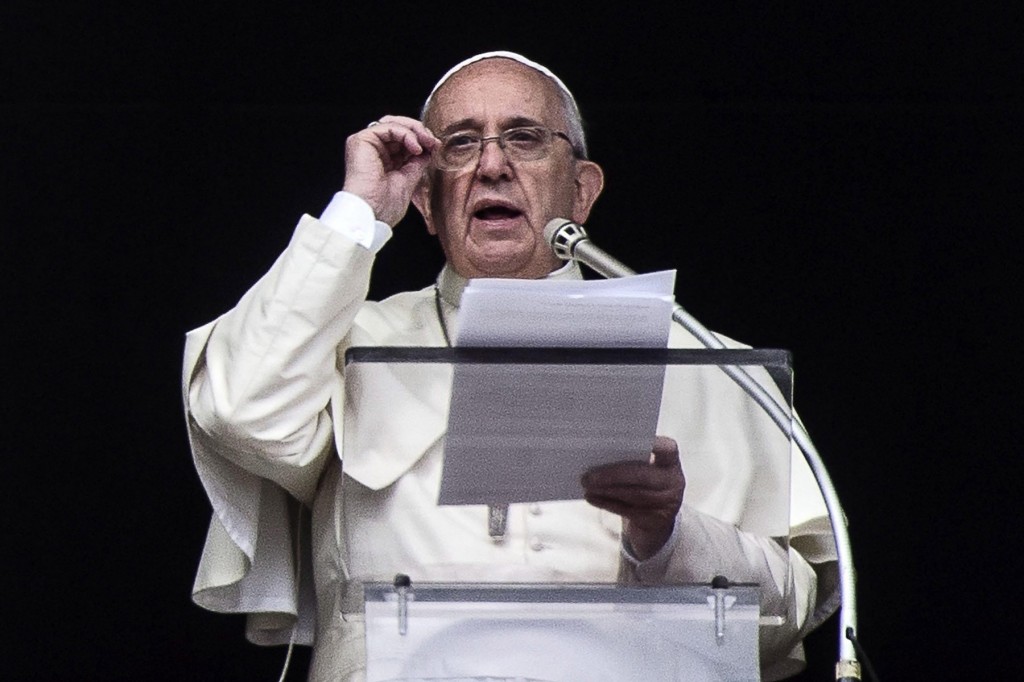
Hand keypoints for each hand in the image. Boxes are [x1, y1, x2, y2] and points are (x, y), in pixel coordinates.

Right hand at [341, 115, 438, 226]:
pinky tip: (415, 147)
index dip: (421, 140)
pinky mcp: (361, 140)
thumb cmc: (384, 206)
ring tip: (427, 143)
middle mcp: (373, 150)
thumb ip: (417, 162)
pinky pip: (388, 127)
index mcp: (382, 160)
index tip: (436, 147)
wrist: (372, 215)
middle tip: (433, 142)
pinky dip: (406, 133)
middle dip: (419, 131)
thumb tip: (428, 149)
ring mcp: (365, 144)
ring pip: (393, 123)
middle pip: (397, 127)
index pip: (402, 139)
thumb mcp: (409, 179)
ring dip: (415, 130)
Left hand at [581, 436, 684, 560]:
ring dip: (606, 489)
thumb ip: (631, 458)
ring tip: (586, 484)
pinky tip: (591, 497)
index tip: (630, 438)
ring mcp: (666, 503)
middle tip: (588, 475)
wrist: (657, 521)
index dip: (654, 444)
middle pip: (642, 475)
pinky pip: (627, 511)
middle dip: (614, 474)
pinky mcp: (655, 521)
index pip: (667, 449)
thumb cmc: (645, 484)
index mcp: (671, 462)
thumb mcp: (646, 469)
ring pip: (633, 494)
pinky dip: (606, 503)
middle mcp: (672, 482)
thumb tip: (598, 452)